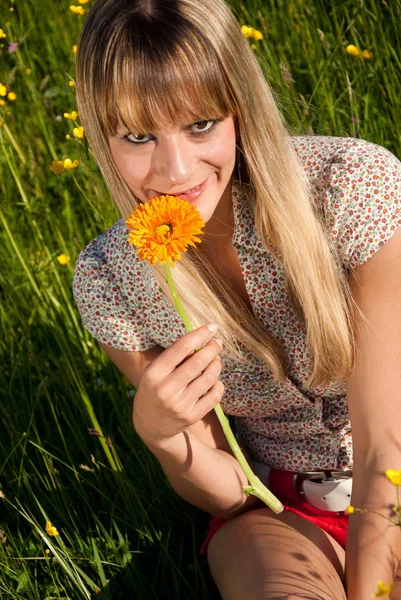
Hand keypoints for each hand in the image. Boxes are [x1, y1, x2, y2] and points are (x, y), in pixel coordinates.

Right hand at [132, 324, 223, 449]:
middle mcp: (166, 389)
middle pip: (198, 362)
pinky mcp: (191, 416)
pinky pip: (214, 395)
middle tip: (218, 343)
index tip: (212, 327)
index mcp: (154, 373)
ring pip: (209, 378)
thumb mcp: (155, 371)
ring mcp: (180, 404)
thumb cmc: (154, 389)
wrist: (150, 425)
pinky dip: (218, 384)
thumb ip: (174, 357)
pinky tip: (215, 380)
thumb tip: (202, 341)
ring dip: (217, 365)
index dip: (200, 335)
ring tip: (216, 360)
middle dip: (213, 348)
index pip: (182, 347)